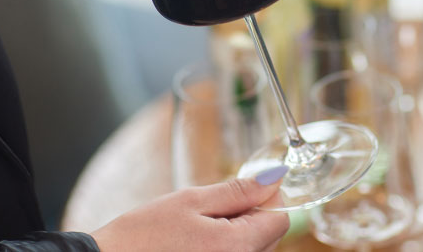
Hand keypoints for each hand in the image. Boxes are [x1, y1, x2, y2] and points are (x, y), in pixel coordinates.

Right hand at [91, 166, 289, 251]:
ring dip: (237, 234)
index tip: (240, 192)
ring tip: (198, 231)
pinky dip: (224, 248)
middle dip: (250, 217)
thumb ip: (237, 191)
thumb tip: (274, 178)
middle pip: (270, 237)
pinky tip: (194, 245)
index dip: (265, 199)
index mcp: (238, 247)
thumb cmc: (142, 236)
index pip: (280, 219)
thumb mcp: (190, 201)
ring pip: (254, 250)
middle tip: (210, 211)